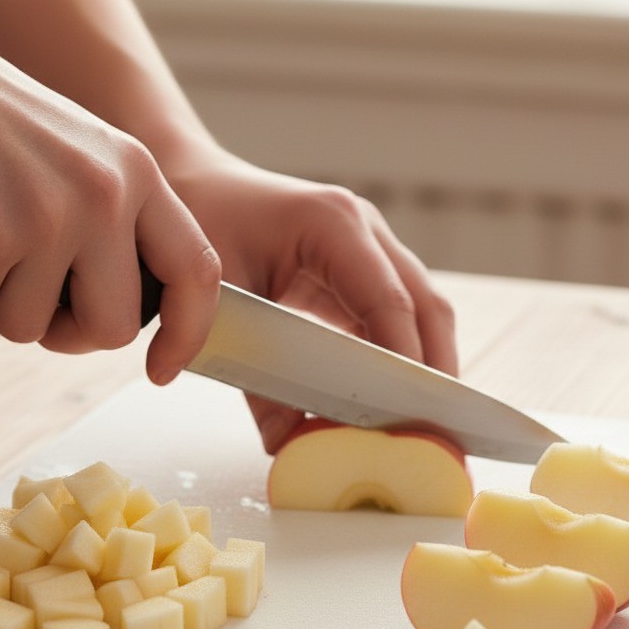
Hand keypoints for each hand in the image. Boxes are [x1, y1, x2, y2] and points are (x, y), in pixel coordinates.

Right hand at [0, 15, 220, 384]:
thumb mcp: (85, 159)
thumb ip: (118, 228)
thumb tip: (125, 321)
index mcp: (139, 176)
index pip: (196, 271)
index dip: (188, 332)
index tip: (162, 369)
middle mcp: (106, 196)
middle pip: (114, 329)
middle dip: (68, 334)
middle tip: (30, 297)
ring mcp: (51, 216)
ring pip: (32, 328)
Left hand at [167, 152, 458, 451]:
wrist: (192, 183)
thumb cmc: (200, 228)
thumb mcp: (221, 305)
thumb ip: (255, 380)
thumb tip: (286, 445)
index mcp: (332, 224)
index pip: (389, 303)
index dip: (405, 364)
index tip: (411, 416)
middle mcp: (364, 229)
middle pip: (426, 307)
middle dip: (434, 372)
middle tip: (435, 432)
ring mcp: (370, 245)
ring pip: (423, 310)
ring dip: (427, 365)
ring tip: (425, 425)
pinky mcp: (363, 266)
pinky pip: (397, 314)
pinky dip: (402, 356)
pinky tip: (395, 399)